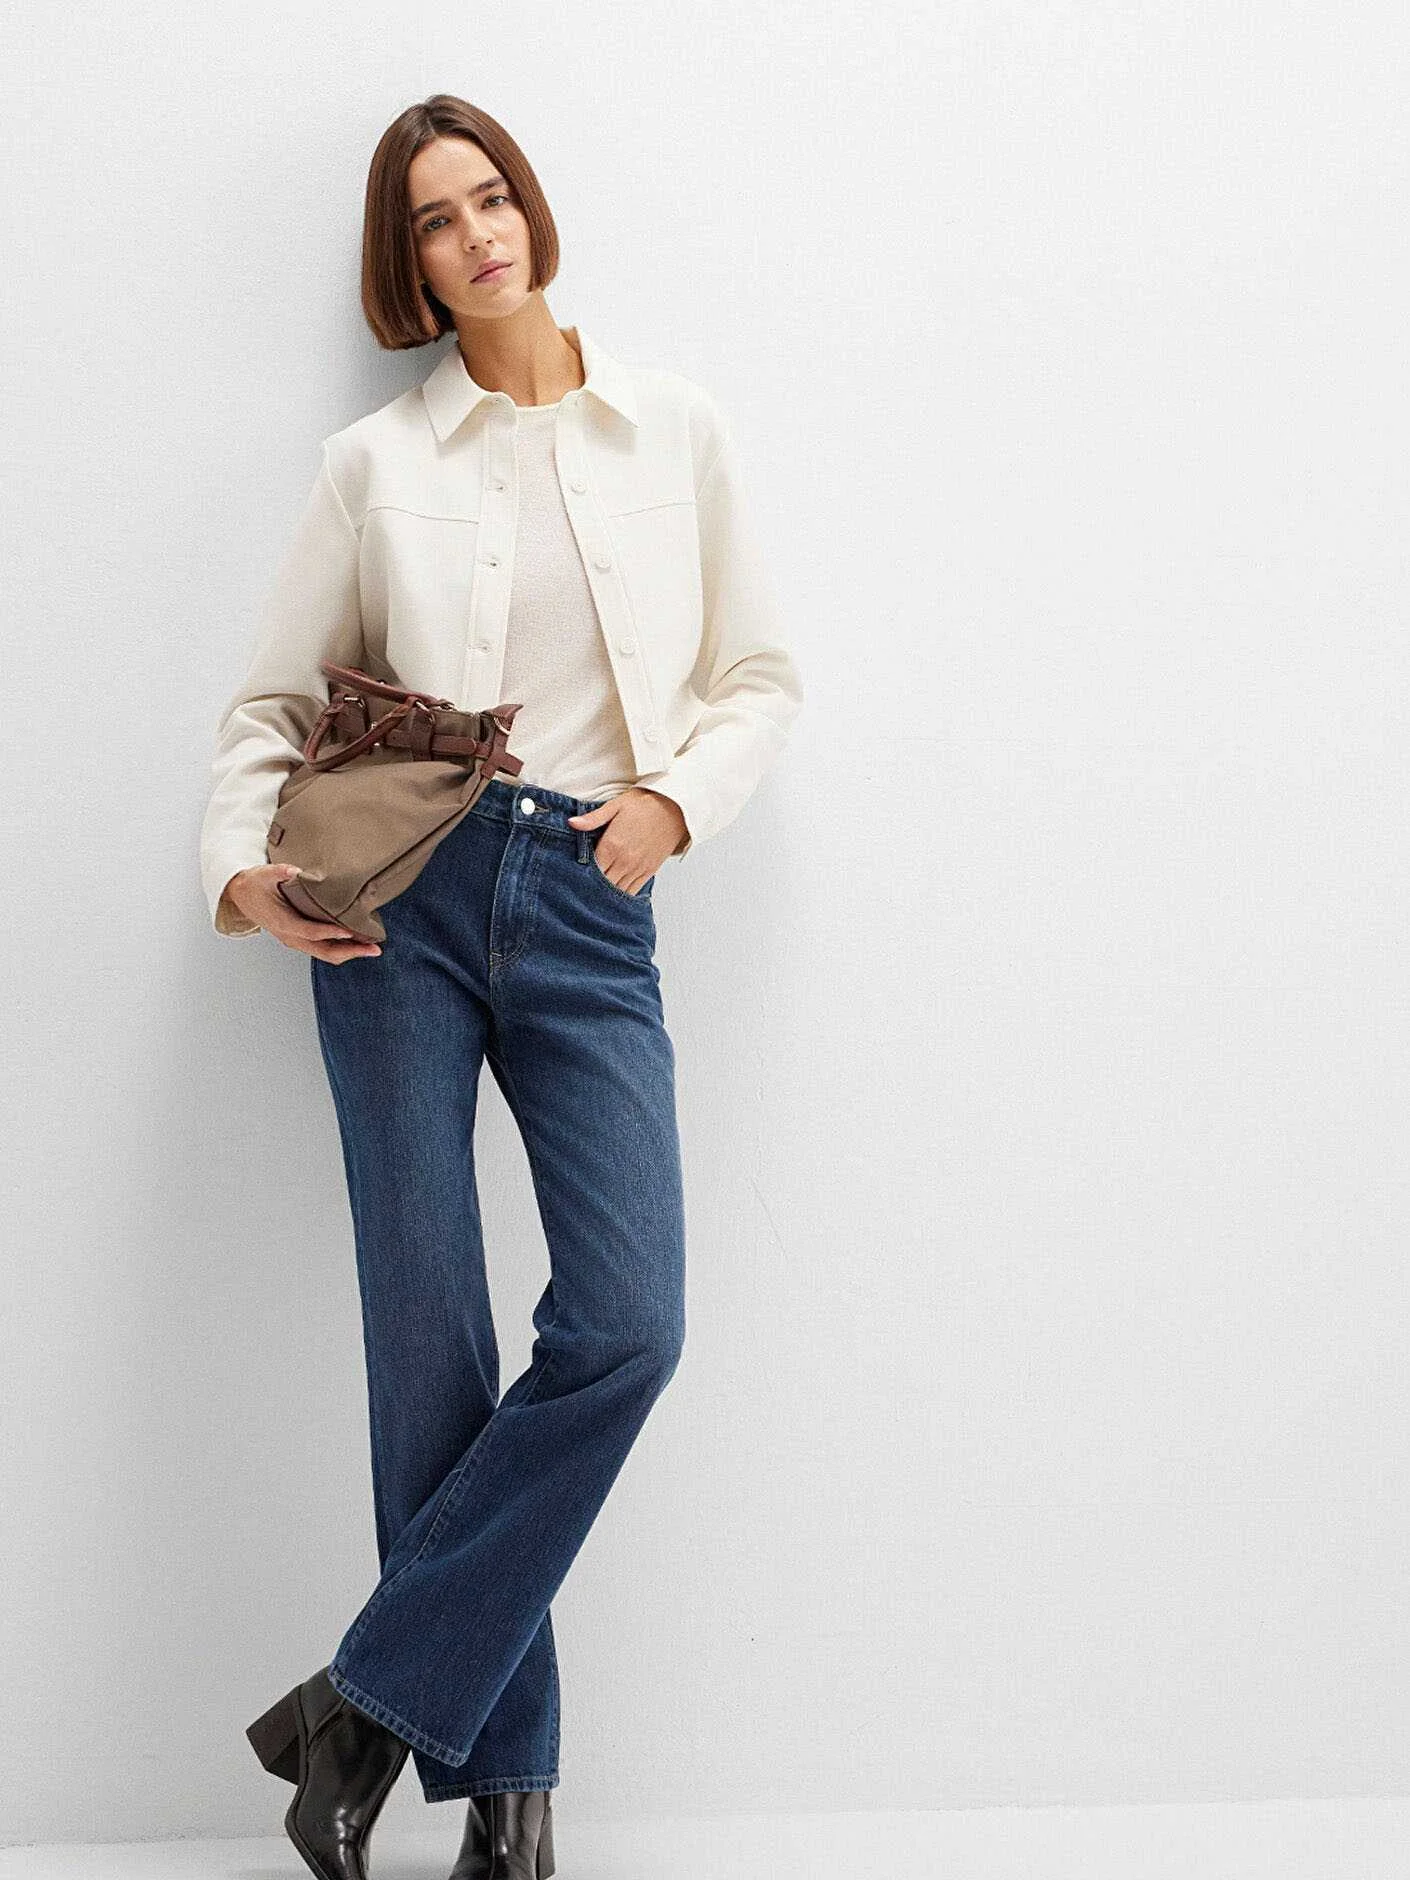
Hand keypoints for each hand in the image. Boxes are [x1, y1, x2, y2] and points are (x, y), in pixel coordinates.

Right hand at [222, 864, 383, 962]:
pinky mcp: (300, 938)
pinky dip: (341, 948)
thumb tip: (295, 870)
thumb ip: (280, 872)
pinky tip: (357, 942)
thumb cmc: (255, 885)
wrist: (241, 895)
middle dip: (350, 951)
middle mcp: (290, 936)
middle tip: (374, 949)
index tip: (349, 932)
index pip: (310, 932)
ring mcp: (295, 940)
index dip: (330, 933)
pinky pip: (323, 949)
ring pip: (325, 954)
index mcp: (283, 922)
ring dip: (349, 952)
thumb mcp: (264, 874)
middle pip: (323, 951)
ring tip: (372, 948)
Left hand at [566, 789, 684, 895]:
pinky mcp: (649, 871)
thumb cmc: (646, 803)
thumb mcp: (616, 805)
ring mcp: (638, 868)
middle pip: (602, 883)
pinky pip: (632, 890)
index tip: (574, 873)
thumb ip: (593, 818)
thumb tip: (571, 822)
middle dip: (591, 885)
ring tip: (595, 892)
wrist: (675, 807)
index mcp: (612, 845)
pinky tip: (614, 893)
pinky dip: (622, 894)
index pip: (590, 869)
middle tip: (582, 886)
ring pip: (616, 890)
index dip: (580, 873)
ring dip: (606, 892)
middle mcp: (624, 861)